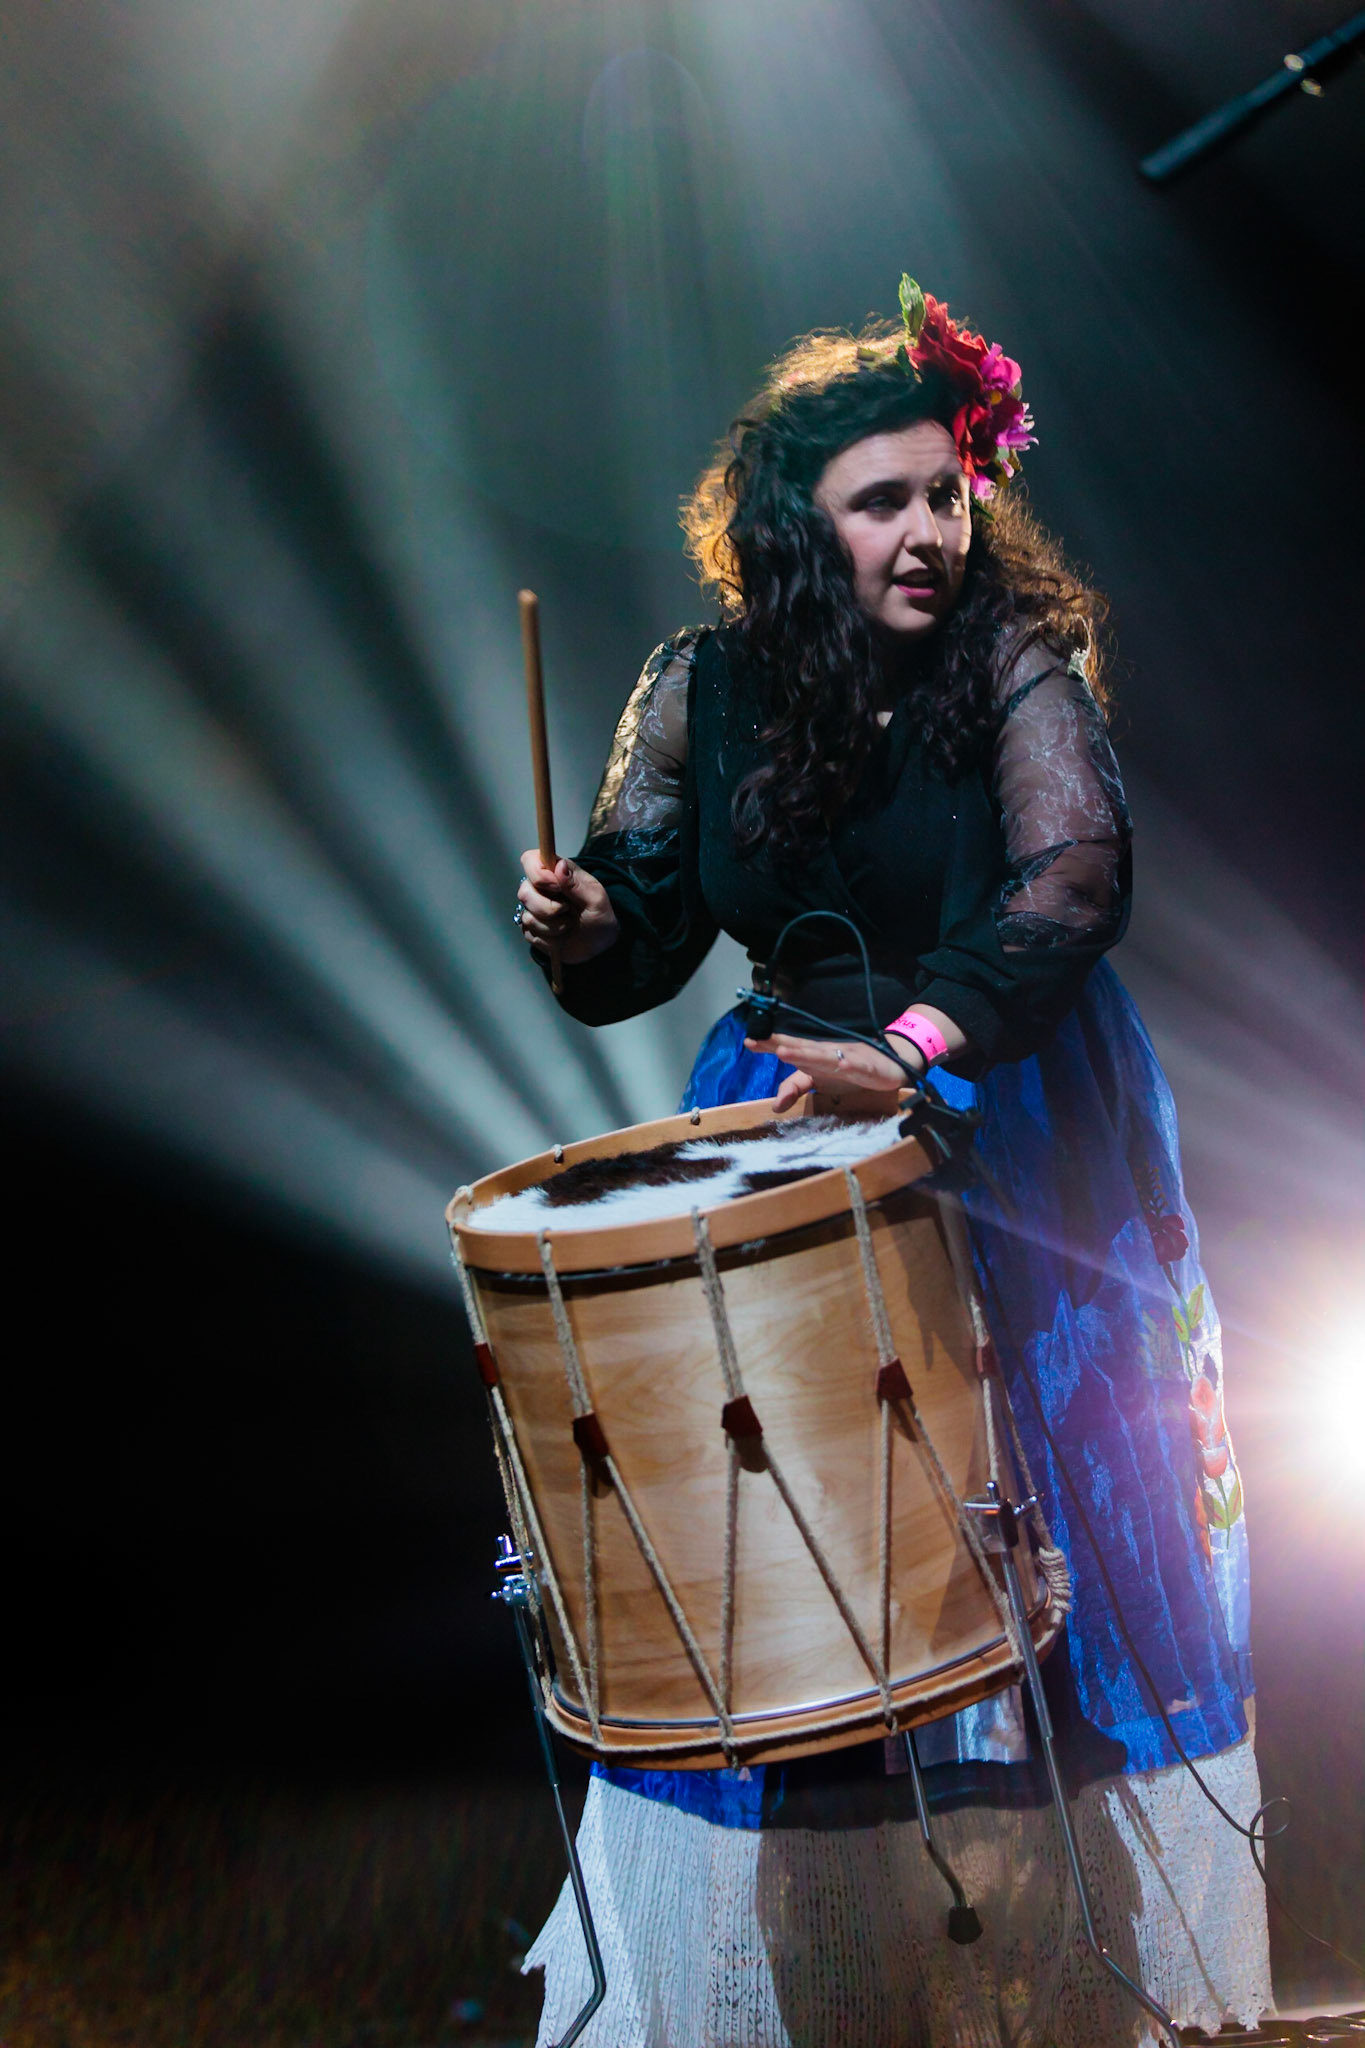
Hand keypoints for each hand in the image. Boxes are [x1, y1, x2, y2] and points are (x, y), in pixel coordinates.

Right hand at [517, 851, 618, 965]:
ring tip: (568, 924)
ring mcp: (533, 909)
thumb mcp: (596, 900)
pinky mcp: (530, 929)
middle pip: (524, 891)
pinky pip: (530, 934)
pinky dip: (550, 939)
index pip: (530, 860)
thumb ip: (576, 883)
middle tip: (567, 911)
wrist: (598, 946)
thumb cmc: (599, 917)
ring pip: (528, 916)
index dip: (538, 874)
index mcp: (556, 873)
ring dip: (553, 927)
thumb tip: (559, 865)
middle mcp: (540, 888)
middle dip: (548, 908)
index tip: (557, 888)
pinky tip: (561, 936)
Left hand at [744, 1031, 921, 1113]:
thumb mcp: (819, 1081)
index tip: (748, 1041)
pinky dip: (851, 1065)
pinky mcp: (867, 1069)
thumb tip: (774, 1105)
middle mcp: (828, 1054)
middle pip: (804, 1049)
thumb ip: (796, 1087)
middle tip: (765, 1043)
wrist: (889, 1064)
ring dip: (807, 1054)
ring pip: (825, 1056)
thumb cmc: (849, 1070)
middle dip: (785, 1047)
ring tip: (787, 1053)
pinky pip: (859, 1067)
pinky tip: (843, 1065)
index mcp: (815, 1056)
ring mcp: (848, 1059)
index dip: (770, 1044)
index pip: (790, 1048)